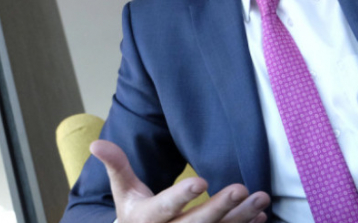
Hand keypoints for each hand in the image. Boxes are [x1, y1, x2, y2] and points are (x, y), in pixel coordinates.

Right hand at [90, 140, 269, 222]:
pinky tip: (260, 215)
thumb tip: (96, 142)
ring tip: (261, 198)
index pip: (163, 207)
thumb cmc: (135, 212)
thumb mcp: (123, 191)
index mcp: (145, 219)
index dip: (181, 196)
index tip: (201, 181)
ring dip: (241, 217)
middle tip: (241, 188)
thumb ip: (116, 166)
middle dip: (220, 207)